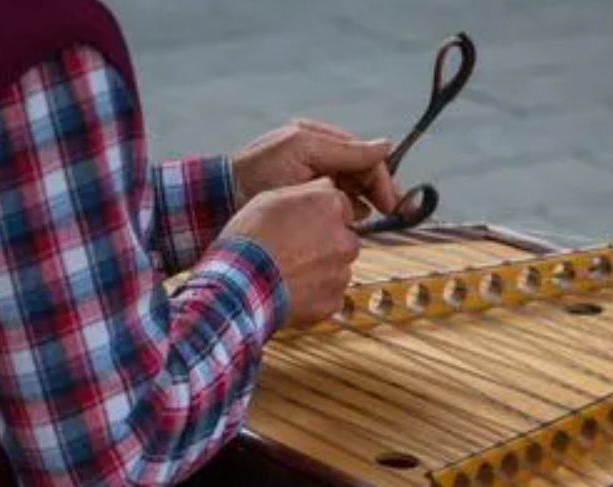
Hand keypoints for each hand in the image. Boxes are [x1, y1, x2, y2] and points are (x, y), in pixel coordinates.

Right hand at [223, 179, 359, 328]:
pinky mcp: (333, 301)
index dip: (321, 216)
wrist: (240, 285)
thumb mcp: (270, 198)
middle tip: (294, 251)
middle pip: (344, 239)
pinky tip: (291, 290)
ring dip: (320, 270)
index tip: (305, 225)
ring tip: (288, 272)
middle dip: (326, 244)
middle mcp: (344, 239)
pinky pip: (330, 296)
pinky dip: (316, 296)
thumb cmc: (250, 239)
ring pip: (337, 269)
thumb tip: (324, 187)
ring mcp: (341, 273)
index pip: (342, 207)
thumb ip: (305, 192)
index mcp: (330, 207)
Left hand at [232, 119, 398, 216]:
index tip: (392, 203)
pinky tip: (346, 222)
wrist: (220, 200)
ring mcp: (310, 177)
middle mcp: (316, 155)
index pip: (362, 155)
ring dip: (361, 203)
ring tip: (360, 219)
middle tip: (392, 214)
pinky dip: (344, 212)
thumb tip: (387, 146)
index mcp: (315, 138)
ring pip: (351, 189)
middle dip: (376, 191)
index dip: (381, 178)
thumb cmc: (257, 173)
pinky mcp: (302, 199)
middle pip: (360, 172)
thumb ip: (345, 150)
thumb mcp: (303, 153)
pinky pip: (335, 203)